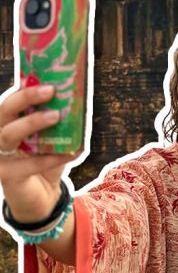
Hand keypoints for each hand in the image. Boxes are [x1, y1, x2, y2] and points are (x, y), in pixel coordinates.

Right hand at [0, 84, 69, 223]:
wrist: (41, 196)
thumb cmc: (45, 159)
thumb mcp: (51, 136)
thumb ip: (57, 118)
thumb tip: (76, 95)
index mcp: (8, 121)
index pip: (10, 98)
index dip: (24, 86)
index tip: (45, 76)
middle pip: (3, 111)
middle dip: (25, 98)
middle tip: (51, 90)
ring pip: (8, 135)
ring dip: (32, 122)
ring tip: (56, 116)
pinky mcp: (6, 176)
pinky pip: (27, 164)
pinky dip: (51, 158)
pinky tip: (73, 152)